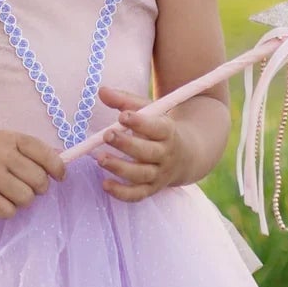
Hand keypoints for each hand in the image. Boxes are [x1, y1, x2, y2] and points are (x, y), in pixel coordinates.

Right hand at [0, 129, 65, 217]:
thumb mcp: (6, 144)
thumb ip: (32, 152)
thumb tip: (62, 164)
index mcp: (11, 139)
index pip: (45, 154)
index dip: (57, 168)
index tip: (59, 177)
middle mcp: (0, 154)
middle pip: (38, 180)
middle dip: (38, 189)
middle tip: (28, 188)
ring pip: (26, 198)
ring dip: (22, 201)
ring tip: (11, 195)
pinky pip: (8, 211)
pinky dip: (7, 210)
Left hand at [93, 84, 188, 202]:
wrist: (187, 156)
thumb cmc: (161, 129)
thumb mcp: (151, 112)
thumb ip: (126, 101)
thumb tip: (102, 91)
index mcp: (168, 132)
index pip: (157, 128)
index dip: (140, 122)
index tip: (122, 115)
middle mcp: (166, 155)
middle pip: (148, 152)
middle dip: (127, 144)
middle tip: (107, 135)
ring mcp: (159, 174)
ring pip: (141, 175)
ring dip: (120, 168)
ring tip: (100, 159)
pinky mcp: (152, 189)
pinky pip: (137, 195)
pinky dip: (122, 193)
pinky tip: (105, 184)